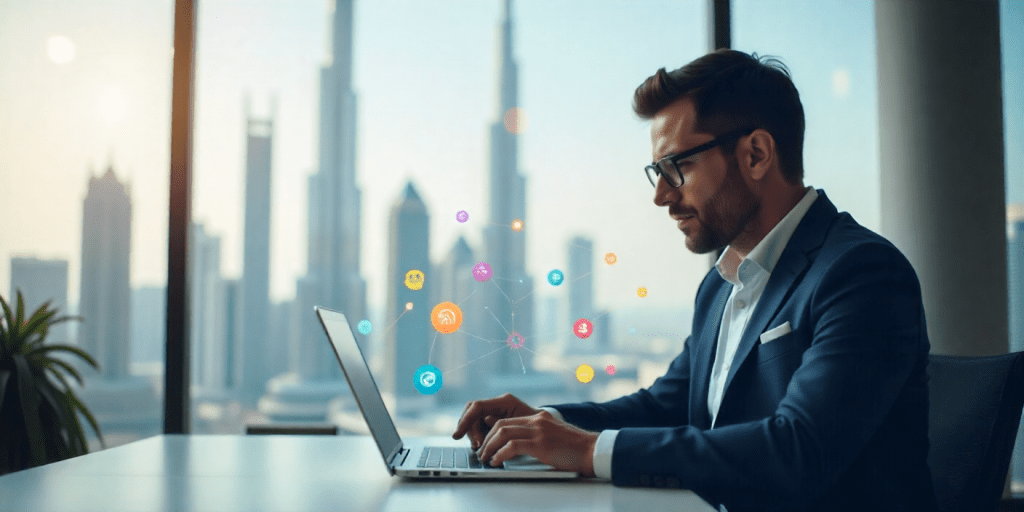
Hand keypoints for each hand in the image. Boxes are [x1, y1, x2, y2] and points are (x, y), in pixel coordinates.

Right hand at [452, 393, 538, 448]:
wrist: (551, 432)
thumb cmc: (541, 429)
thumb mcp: (523, 430)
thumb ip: (503, 431)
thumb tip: (484, 441)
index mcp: (505, 402)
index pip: (477, 407)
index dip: (465, 421)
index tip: (458, 435)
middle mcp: (498, 405)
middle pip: (471, 413)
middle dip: (469, 430)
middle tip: (477, 447)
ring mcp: (495, 413)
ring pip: (473, 422)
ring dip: (473, 436)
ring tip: (481, 449)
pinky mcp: (495, 423)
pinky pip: (479, 429)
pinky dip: (478, 438)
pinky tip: (484, 447)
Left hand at [476, 410, 597, 476]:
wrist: (593, 451)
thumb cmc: (574, 449)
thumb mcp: (552, 436)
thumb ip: (535, 435)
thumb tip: (513, 444)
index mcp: (539, 417)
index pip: (506, 419)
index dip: (491, 432)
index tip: (486, 443)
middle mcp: (537, 420)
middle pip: (501, 424)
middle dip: (487, 439)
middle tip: (482, 453)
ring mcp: (539, 431)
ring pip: (503, 432)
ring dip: (490, 447)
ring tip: (486, 459)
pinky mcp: (541, 444)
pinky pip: (512, 446)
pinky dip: (500, 454)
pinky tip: (497, 462)